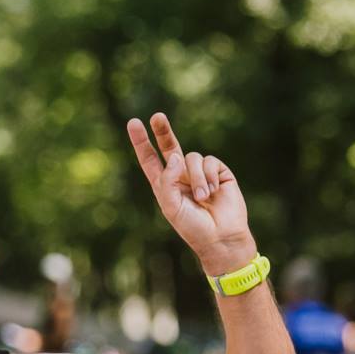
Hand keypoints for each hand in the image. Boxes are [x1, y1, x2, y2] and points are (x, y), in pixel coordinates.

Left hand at [126, 112, 256, 275]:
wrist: (221, 237)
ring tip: (202, 197)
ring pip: (192, 157)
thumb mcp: (171, 205)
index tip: (134, 123)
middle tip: (157, 116)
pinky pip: (209, 161)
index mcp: (165, 184)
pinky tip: (213, 192)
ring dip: (196, 177)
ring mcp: (200, 173)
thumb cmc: (192, 227)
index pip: (150, 159)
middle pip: (170, 146)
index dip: (141, 142)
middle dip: (163, 130)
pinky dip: (209, 176)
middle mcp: (181, 175)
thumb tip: (174, 156)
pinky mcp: (219, 172)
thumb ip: (168, 180)